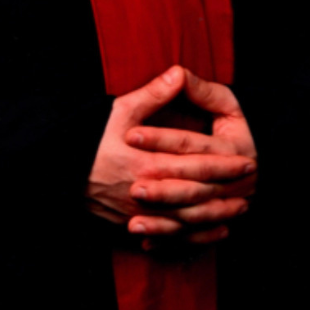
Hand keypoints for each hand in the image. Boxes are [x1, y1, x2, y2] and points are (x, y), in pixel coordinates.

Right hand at [85, 65, 257, 247]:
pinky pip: (171, 236)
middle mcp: (146, 193)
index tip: (248, 159)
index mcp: (147, 164)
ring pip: (187, 221)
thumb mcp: (120, 111)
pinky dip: (196, 237)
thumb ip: (153, 95)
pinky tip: (215, 232)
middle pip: (196, 195)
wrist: (57, 172)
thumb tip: (179, 73)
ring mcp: (139, 213)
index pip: (195, 165)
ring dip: (217, 216)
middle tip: (252, 183)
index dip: (224, 164)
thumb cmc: (89, 139)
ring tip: (239, 210)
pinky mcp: (131, 225)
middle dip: (226, 189)